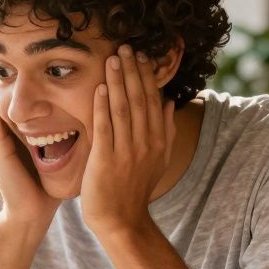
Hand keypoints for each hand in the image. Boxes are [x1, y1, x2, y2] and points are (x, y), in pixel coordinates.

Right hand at [0, 70, 60, 231]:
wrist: (31, 217)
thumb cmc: (45, 191)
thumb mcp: (53, 158)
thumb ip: (59, 140)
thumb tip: (83, 122)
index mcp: (15, 140)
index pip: (14, 106)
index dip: (16, 85)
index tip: (22, 61)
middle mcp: (2, 139)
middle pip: (0, 102)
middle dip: (1, 80)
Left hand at [80, 45, 174, 242]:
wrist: (122, 220)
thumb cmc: (135, 189)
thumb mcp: (159, 160)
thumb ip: (165, 130)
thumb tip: (167, 101)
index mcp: (157, 141)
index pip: (152, 100)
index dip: (145, 76)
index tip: (139, 56)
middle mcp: (144, 143)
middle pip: (139, 99)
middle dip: (131, 71)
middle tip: (124, 48)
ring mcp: (125, 151)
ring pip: (123, 109)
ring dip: (117, 82)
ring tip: (112, 59)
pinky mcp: (106, 159)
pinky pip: (105, 127)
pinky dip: (103, 106)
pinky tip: (100, 88)